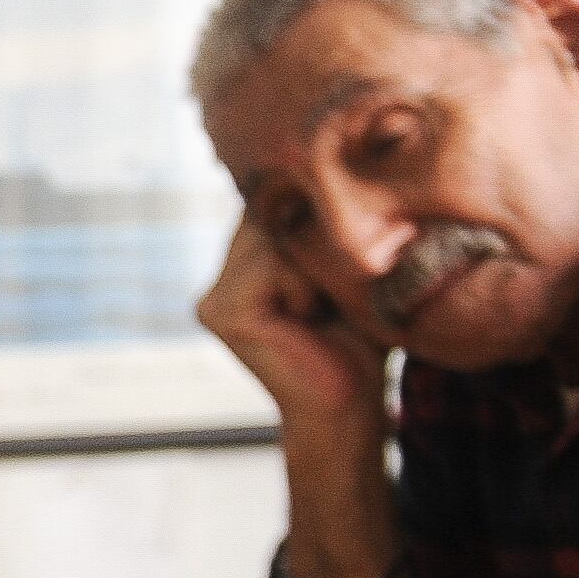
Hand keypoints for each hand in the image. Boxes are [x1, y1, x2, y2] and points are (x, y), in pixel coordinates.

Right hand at [199, 214, 390, 440]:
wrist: (350, 406)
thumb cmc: (364, 340)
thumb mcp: (347, 268)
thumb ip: (326, 228)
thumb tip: (335, 171)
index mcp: (249, 259)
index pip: (278, 201)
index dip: (316, 213)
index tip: (342, 255)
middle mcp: (224, 272)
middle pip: (273, 212)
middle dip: (314, 240)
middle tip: (334, 294)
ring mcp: (215, 293)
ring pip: (272, 234)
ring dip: (313, 266)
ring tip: (322, 309)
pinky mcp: (219, 311)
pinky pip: (270, 264)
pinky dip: (302, 288)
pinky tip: (307, 320)